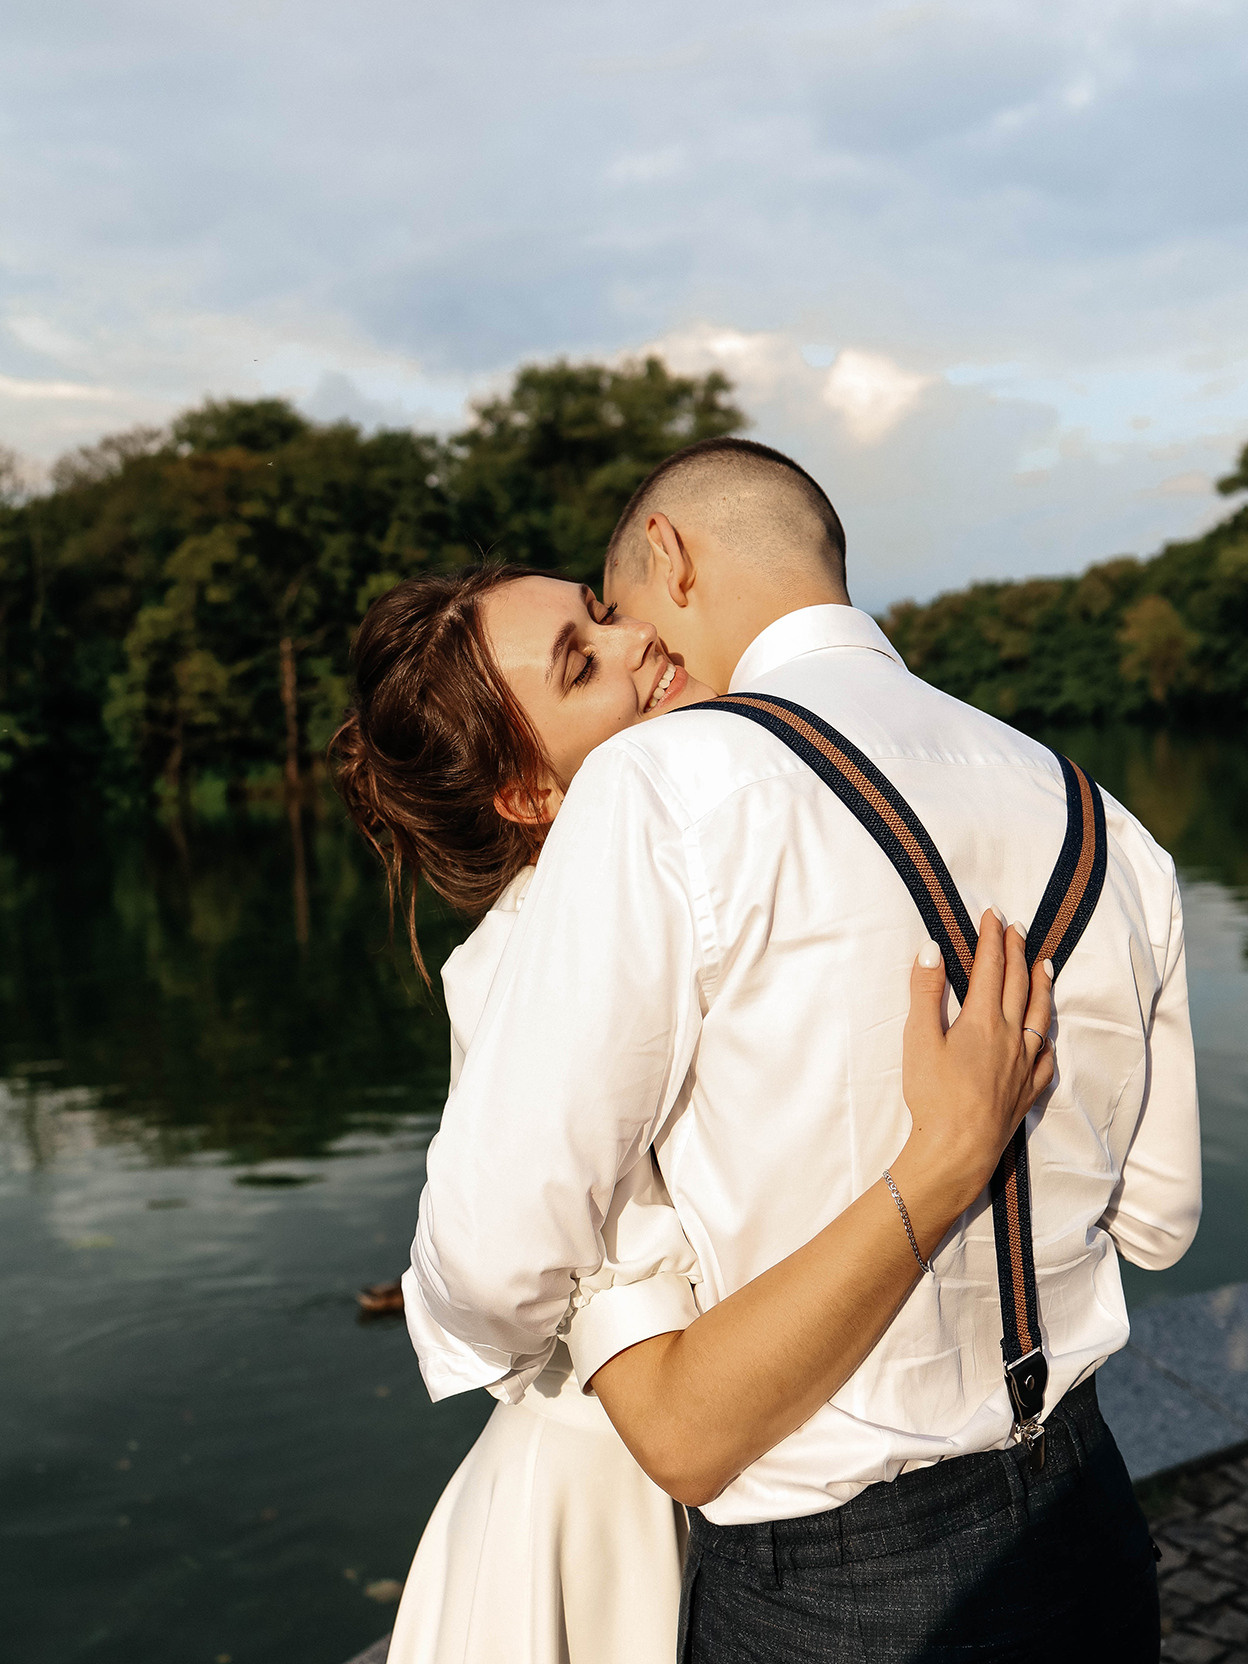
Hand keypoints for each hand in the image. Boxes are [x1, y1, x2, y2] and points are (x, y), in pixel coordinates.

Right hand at [893, 911, 1053, 1225]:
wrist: (958, 1149)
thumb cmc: (933, 1095)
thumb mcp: (918, 1038)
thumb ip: (925, 992)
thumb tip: (931, 948)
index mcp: (982, 1020)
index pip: (990, 968)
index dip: (991, 939)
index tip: (992, 915)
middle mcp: (1010, 1037)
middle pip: (1018, 985)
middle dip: (1016, 953)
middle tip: (1017, 929)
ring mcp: (1023, 1065)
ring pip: (1040, 1016)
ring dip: (1042, 986)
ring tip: (1045, 965)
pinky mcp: (1027, 1091)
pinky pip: (1045, 1058)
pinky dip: (1047, 1038)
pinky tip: (1045, 1036)